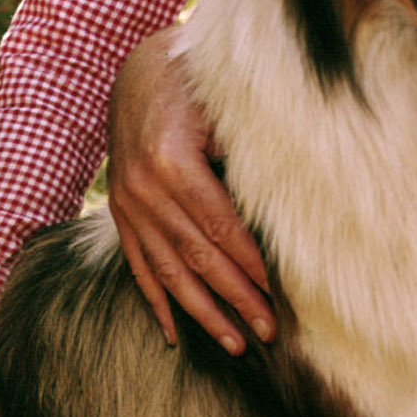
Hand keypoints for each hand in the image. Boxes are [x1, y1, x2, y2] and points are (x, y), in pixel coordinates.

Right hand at [107, 26, 273, 350]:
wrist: (141, 72)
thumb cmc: (197, 84)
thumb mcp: (224, 107)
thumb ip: (248, 151)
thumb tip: (295, 201)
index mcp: (172, 160)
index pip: (219, 225)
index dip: (249, 263)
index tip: (278, 294)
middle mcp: (142, 188)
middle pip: (197, 255)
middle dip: (236, 298)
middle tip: (268, 332)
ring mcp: (127, 205)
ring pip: (167, 270)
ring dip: (202, 312)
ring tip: (234, 344)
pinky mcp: (121, 214)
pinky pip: (138, 266)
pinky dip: (157, 302)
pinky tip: (175, 335)